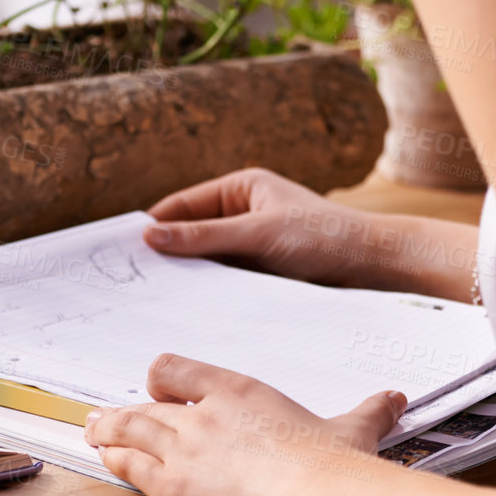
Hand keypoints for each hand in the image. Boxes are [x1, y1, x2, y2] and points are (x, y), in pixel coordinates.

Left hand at [85, 353, 405, 495]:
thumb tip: (394, 399)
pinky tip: (104, 461)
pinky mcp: (174, 487)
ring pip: (128, 430)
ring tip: (92, 431)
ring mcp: (185, 448)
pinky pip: (129, 466)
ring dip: (106, 431)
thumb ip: (369, 410)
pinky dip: (113, 461)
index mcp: (239, 390)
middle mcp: (204, 412)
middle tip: (106, 414)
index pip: (178, 370)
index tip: (159, 390)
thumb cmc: (336, 464)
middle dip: (123, 410)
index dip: (163, 381)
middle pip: (146, 402)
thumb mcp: (354, 427)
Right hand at [144, 167, 381, 286]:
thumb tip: (151, 234)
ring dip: (188, 276)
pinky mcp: (263, 271)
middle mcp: (244, 211)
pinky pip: (227, 279)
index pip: (182, 205)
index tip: (120, 252)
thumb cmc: (325, 238)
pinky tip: (190, 308)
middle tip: (129, 282)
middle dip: (167, 254)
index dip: (152, 226)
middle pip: (191, 233)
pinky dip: (210, 290)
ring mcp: (252, 243)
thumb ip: (204, 236)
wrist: (374, 266)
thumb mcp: (258, 234)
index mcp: (242, 187)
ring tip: (154, 298)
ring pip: (208, 260)